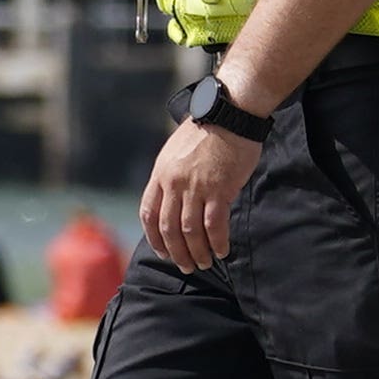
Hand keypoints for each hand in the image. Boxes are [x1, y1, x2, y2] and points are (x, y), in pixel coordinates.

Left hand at [142, 110, 265, 272]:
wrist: (230, 113)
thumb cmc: (208, 130)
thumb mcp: (177, 151)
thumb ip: (172, 176)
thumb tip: (176, 201)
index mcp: (160, 173)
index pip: (148, 213)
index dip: (154, 237)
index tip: (162, 251)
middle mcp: (173, 182)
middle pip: (168, 228)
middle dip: (176, 252)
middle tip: (186, 266)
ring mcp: (195, 186)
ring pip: (190, 231)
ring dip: (197, 252)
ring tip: (204, 263)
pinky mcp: (219, 189)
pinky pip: (214, 225)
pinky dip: (217, 242)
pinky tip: (222, 251)